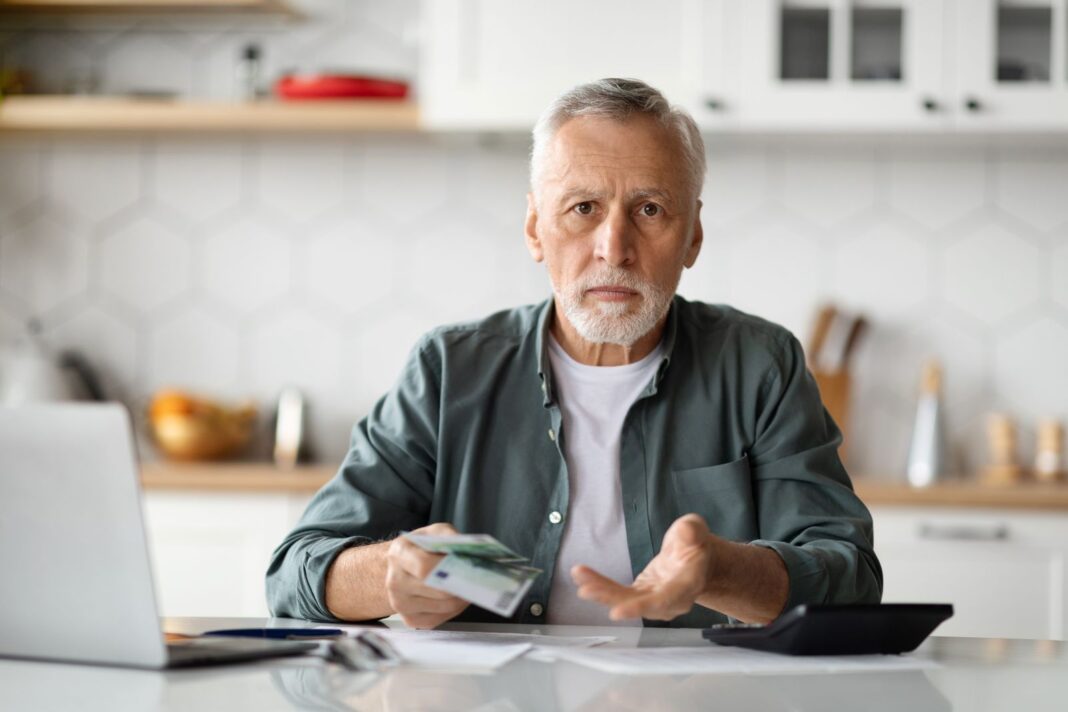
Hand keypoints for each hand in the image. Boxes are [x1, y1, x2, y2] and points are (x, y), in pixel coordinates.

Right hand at [385, 522, 469, 628]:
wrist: (399, 566)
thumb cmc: (421, 548)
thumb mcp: (434, 533)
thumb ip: (450, 538)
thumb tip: (467, 553)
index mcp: (399, 554)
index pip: (425, 567)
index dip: (449, 569)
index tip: (467, 567)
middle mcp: (395, 581)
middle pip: (439, 591)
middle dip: (462, 585)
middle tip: (477, 579)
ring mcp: (400, 603)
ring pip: (444, 606)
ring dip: (462, 598)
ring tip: (468, 586)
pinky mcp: (409, 619)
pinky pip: (440, 619)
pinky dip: (453, 609)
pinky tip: (454, 597)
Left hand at [572, 513, 712, 620]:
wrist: (694, 559)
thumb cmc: (694, 543)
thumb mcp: (696, 529)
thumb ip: (692, 531)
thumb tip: (686, 532)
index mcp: (688, 584)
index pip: (665, 599)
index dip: (642, 607)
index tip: (617, 611)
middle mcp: (671, 600)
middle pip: (640, 604)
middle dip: (611, 599)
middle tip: (586, 591)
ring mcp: (654, 600)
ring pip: (625, 601)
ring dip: (600, 592)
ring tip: (579, 580)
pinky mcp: (640, 596)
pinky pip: (619, 594)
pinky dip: (600, 586)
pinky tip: (582, 576)